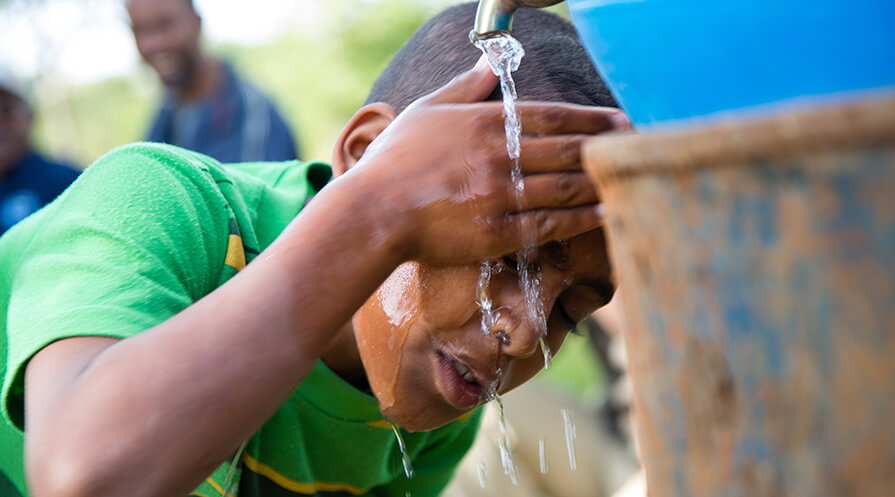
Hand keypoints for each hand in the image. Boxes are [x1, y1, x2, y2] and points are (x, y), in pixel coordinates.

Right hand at [352, 55, 628, 264]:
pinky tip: (606, 212)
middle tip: (641, 147)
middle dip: (610, 148)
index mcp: (487, 123)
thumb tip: (492, 62)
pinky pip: (551, 224)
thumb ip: (465, 87)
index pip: (555, 116)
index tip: (621, 121)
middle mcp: (500, 156)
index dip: (594, 119)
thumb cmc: (395, 160)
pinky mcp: (499, 233)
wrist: (373, 213)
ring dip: (603, 183)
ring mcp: (501, 195)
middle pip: (570, 150)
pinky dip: (583, 218)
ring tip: (632, 180)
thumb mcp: (427, 111)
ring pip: (567, 187)